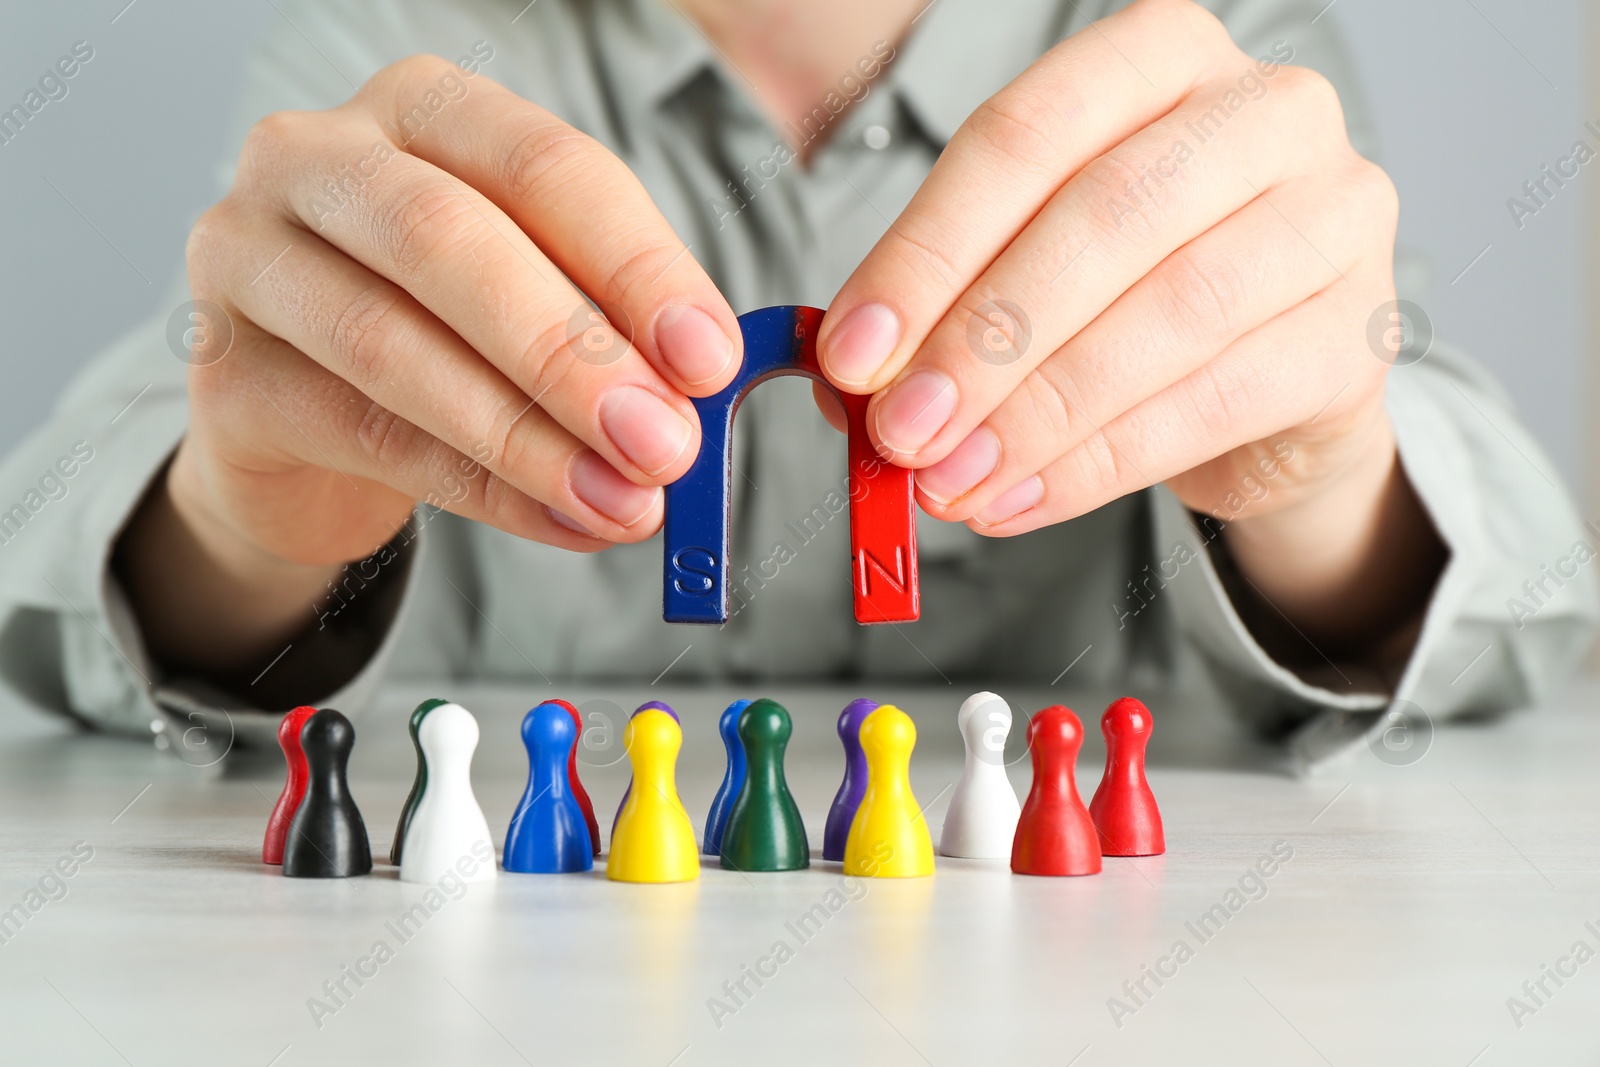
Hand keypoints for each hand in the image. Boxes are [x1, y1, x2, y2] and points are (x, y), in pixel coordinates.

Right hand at [125, 55, 740, 673]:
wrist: (304, 422)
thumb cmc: (442, 331)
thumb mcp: (534, 296)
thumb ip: (610, 327)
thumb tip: (697, 397)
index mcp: (423, 110)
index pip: (543, 165)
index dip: (636, 265)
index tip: (709, 360)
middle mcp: (318, 158)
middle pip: (449, 240)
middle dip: (571, 352)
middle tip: (663, 441)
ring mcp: (247, 257)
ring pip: (392, 345)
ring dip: (526, 437)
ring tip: (622, 500)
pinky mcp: (223, 374)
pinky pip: (363, 435)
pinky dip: (480, 489)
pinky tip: (561, 521)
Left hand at [818, 0, 1435, 653]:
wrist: (1264, 383)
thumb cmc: (1129, 296)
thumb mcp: (1027, 270)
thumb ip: (944, 304)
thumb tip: (850, 382)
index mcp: (1160, 57)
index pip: (1024, 136)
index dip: (927, 252)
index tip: (853, 354)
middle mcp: (1266, 110)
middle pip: (1104, 218)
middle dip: (984, 340)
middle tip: (901, 433)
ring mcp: (1334, 216)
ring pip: (1171, 312)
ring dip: (1039, 413)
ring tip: (952, 479)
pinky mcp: (1357, 335)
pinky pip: (1218, 400)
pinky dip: (1101, 463)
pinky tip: (1021, 498)